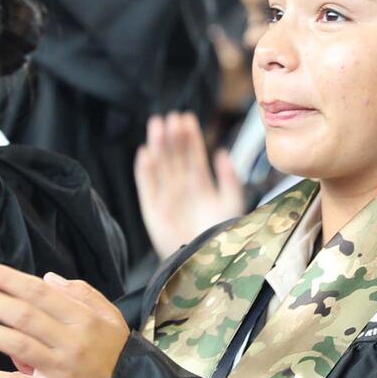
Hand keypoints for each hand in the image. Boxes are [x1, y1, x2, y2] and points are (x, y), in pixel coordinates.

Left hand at [0, 263, 130, 377]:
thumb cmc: (119, 358)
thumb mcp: (112, 319)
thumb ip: (83, 295)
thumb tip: (48, 279)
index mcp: (85, 320)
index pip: (40, 294)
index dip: (9, 280)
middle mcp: (72, 342)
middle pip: (24, 316)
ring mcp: (62, 370)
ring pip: (18, 346)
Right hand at [133, 111, 241, 259]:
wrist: (207, 259)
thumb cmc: (223, 235)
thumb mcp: (231, 202)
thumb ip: (228, 177)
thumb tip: (221, 152)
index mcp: (201, 186)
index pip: (193, 156)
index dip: (190, 137)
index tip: (186, 118)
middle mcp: (182, 190)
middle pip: (175, 157)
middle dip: (173, 137)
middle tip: (171, 118)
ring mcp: (167, 199)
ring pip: (160, 166)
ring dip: (158, 146)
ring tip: (157, 126)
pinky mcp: (153, 212)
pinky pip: (147, 187)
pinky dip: (144, 171)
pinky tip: (145, 153)